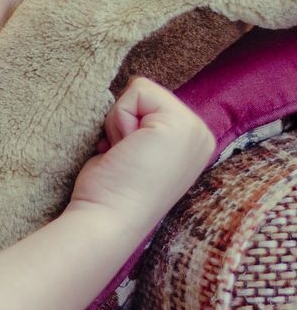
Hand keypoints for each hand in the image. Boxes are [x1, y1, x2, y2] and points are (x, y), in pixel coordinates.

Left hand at [67, 77, 214, 234]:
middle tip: (125, 158)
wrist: (109, 220)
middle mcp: (201, 135)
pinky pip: (137, 90)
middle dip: (124, 122)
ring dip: (119, 123)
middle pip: (146, 96)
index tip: (127, 158)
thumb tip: (129, 116)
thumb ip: (142, 129)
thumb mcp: (134, 151)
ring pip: (141, 92)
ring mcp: (195, 129)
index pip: (151, 105)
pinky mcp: (180, 124)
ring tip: (123, 156)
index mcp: (193, 143)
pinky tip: (120, 150)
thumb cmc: (110, 193)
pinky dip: (118, 118)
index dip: (127, 126)